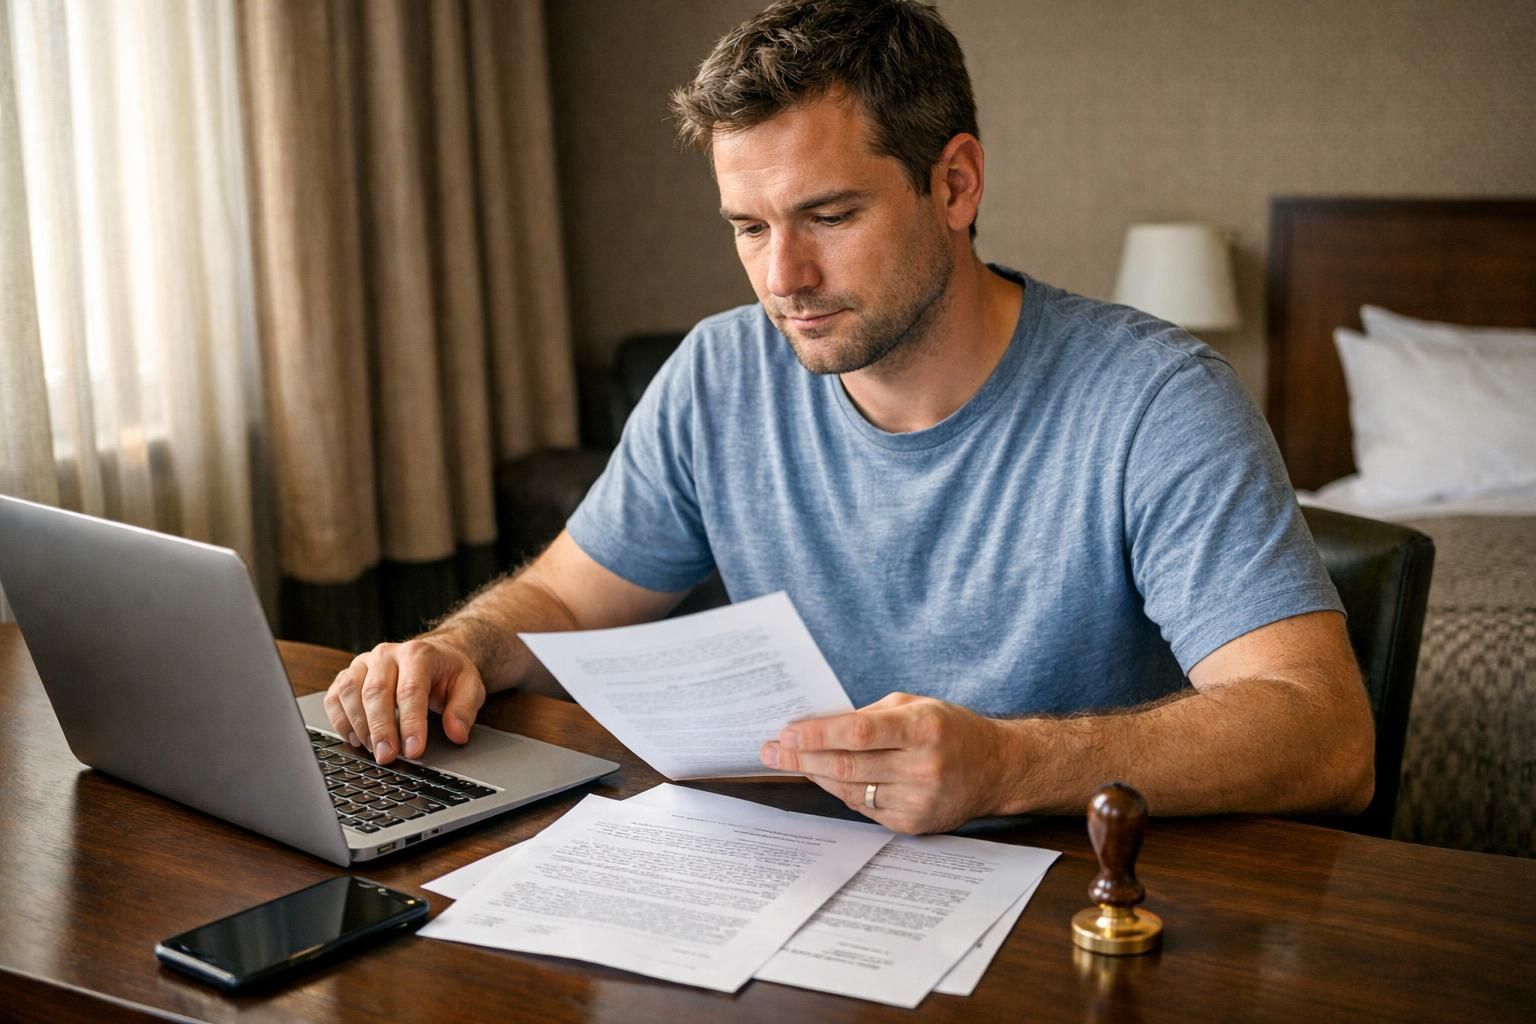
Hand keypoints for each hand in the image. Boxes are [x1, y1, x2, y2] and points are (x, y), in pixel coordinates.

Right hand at [323, 636, 485, 764]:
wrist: (434, 655)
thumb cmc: (448, 673)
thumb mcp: (469, 686)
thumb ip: (464, 710)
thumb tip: (457, 734)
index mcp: (418, 653)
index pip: (410, 690)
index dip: (411, 723)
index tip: (413, 750)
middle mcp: (387, 654)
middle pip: (376, 692)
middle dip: (380, 729)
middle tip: (387, 757)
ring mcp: (364, 663)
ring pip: (350, 692)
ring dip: (359, 726)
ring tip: (374, 750)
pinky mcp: (348, 675)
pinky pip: (334, 697)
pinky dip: (340, 721)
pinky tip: (355, 739)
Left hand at [759, 692, 1011, 832]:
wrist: (996, 769)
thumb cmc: (949, 729)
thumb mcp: (915, 706)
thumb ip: (869, 716)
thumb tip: (815, 725)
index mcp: (924, 728)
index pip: (859, 734)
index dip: (818, 734)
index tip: (786, 731)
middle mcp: (923, 767)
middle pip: (848, 766)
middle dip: (802, 757)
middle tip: (770, 750)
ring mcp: (919, 800)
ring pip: (850, 790)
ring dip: (815, 775)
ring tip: (788, 760)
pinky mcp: (913, 824)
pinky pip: (863, 807)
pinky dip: (840, 791)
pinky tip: (824, 777)